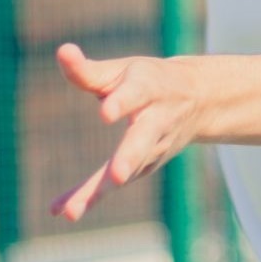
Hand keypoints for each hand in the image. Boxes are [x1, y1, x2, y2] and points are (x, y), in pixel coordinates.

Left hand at [50, 43, 207, 220]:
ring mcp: (152, 149)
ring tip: (73, 210)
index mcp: (150, 88)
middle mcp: (156, 121)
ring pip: (128, 171)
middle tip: (116, 177)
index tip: (105, 113)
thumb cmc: (150, 80)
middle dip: (129, 158)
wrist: (199, 101)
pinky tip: (61, 210)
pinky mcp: (143, 167)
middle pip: (142, 141)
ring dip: (101, 190)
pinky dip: (88, 197)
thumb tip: (62, 51)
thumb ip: (90, 70)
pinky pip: (112, 184)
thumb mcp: (125, 70)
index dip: (122, 103)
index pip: (137, 95)